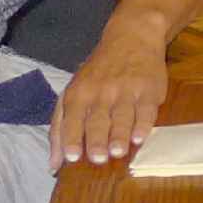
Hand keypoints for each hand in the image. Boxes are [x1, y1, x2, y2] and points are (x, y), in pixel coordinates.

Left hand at [52, 18, 171, 166]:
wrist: (131, 37)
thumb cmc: (97, 72)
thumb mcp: (72, 93)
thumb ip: (60, 128)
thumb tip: (53, 165)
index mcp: (79, 94)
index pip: (72, 119)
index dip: (72, 138)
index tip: (72, 157)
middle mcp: (101, 92)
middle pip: (98, 120)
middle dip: (97, 140)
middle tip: (98, 158)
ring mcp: (126, 90)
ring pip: (122, 116)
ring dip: (119, 135)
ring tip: (118, 152)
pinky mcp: (149, 90)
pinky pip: (146, 110)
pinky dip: (143, 125)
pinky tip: (140, 137)